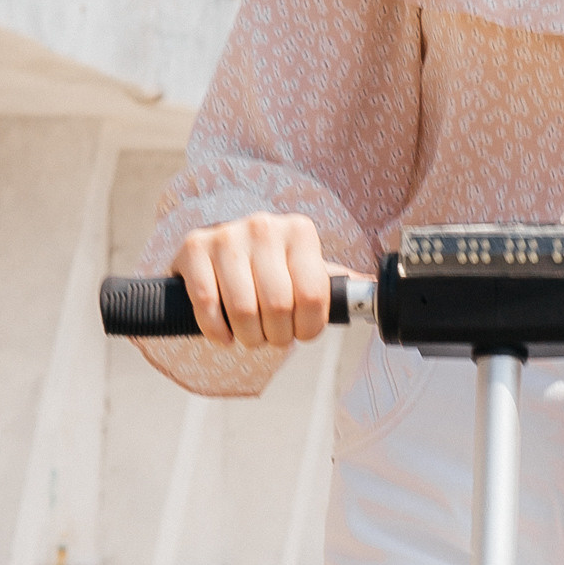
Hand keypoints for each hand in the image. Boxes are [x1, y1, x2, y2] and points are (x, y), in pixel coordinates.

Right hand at [172, 214, 334, 352]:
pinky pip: (207, 304)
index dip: (308, 328)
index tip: (301, 333)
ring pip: (244, 310)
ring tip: (249, 335)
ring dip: (248, 337)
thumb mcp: (303, 269)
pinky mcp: (193, 248)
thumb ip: (334, 283)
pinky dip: (217, 331)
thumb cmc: (268, 267)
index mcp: (299, 232)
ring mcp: (226, 235)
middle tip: (272, 338)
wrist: (217, 249)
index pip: (313, 296)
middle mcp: (264, 226)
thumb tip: (370, 294)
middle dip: (277, 337)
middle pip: (279, 307)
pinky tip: (223, 333)